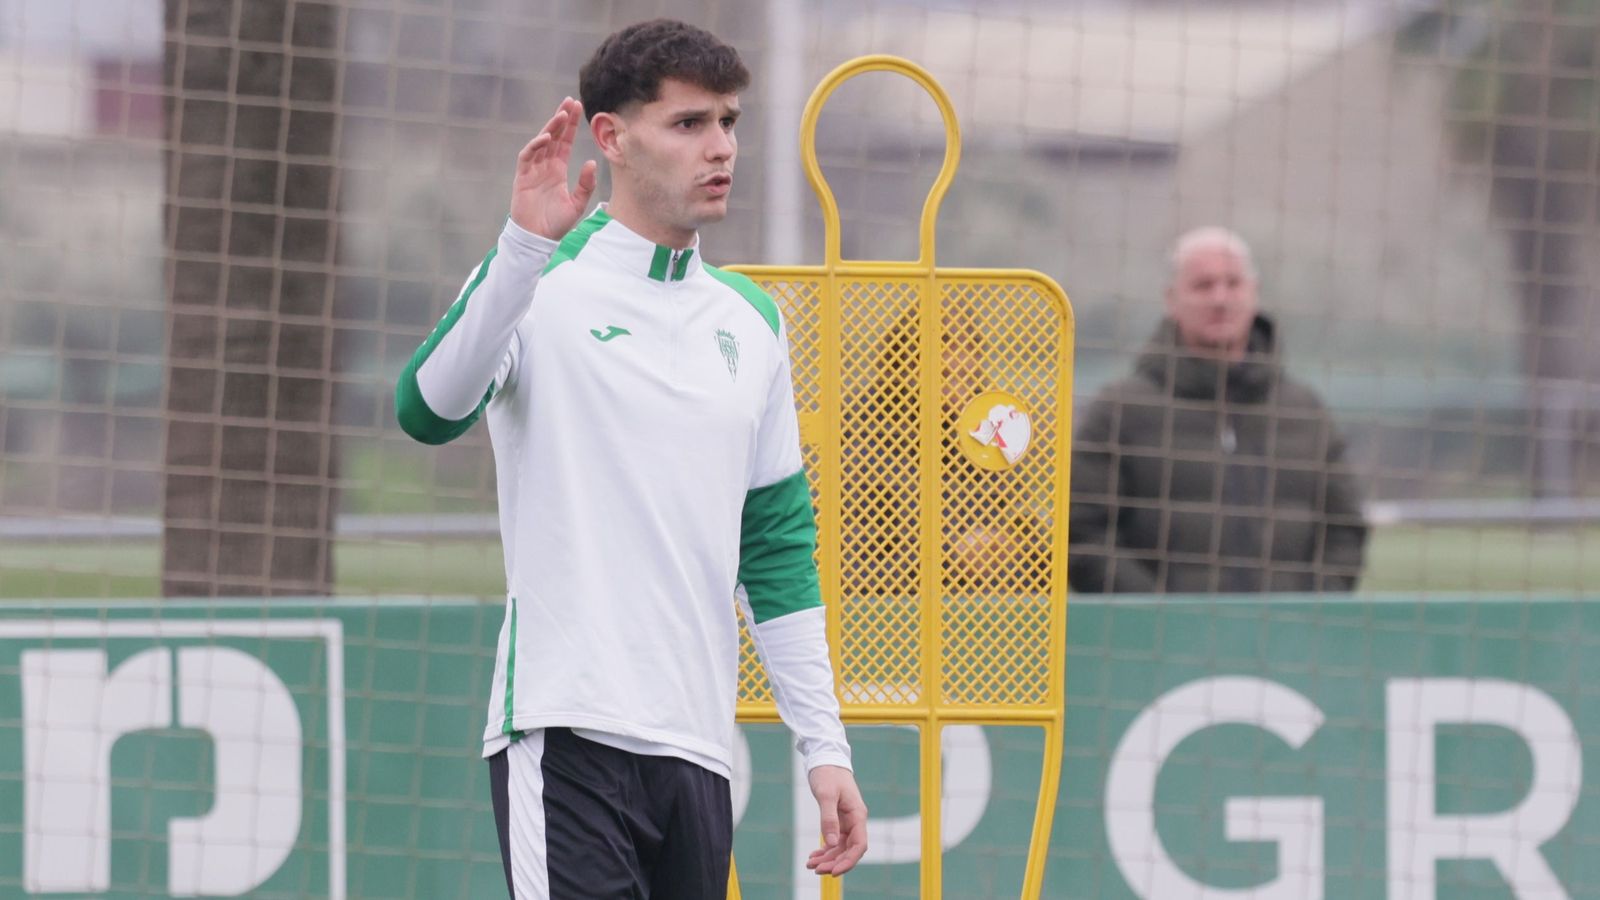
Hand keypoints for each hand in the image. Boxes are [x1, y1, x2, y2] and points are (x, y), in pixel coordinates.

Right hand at [511, 96, 598, 240]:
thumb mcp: (577, 203)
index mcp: (557, 169)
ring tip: (561, 115)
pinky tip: (547, 137)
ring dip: (550, 128)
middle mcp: (545, 166)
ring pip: (541, 142)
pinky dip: (536, 145)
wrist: (538, 238)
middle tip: (569, 102)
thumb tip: (590, 162)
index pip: (565, 142)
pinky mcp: (522, 177)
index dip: (570, 126)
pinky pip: (527, 156)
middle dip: (561, 119)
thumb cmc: (556, 223)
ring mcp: (532, 170)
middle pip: (553, 136)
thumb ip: (585, 184)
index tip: (577, 108)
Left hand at [805, 765, 867, 875]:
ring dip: (827, 858)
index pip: (859, 845)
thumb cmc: (828, 774)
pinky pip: (834, 841)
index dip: (848, 861)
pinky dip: (825, 850)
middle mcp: (855, 821)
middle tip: (815, 869)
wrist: (826, 760)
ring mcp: (847, 822)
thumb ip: (829, 819)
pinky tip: (814, 855)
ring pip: (840, 847)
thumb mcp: (826, 795)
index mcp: (857, 815)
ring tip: (810, 864)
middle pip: (849, 850)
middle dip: (834, 862)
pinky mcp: (838, 820)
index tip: (834, 871)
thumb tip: (831, 844)